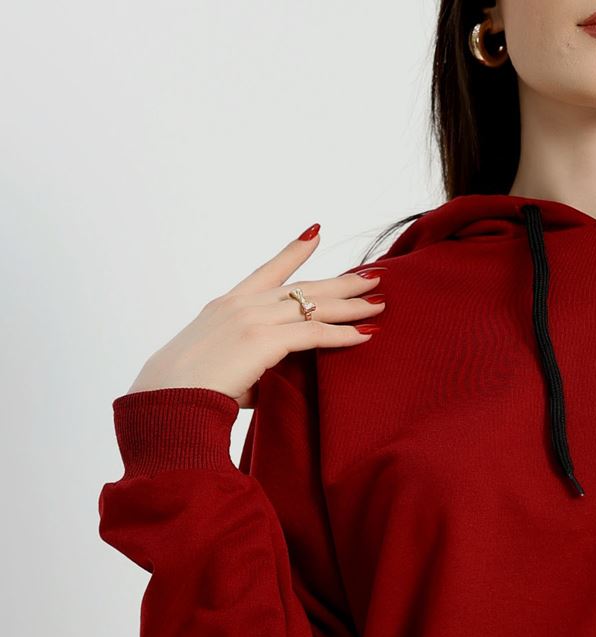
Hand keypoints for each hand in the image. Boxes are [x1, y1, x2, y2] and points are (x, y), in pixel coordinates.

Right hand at [124, 225, 386, 407]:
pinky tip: (366, 334)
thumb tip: (262, 383)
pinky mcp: (264, 339)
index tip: (315, 234)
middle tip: (371, 276)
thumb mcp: (219, 366)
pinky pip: (314, 333)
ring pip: (314, 306)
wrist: (170, 395)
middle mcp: (243, 304)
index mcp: (228, 305)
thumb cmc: (186, 390)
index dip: (293, 252)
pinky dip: (343, 334)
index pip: (268, 271)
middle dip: (341, 282)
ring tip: (379, 303)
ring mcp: (254, 318)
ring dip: (351, 305)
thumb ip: (247, 365)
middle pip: (303, 287)